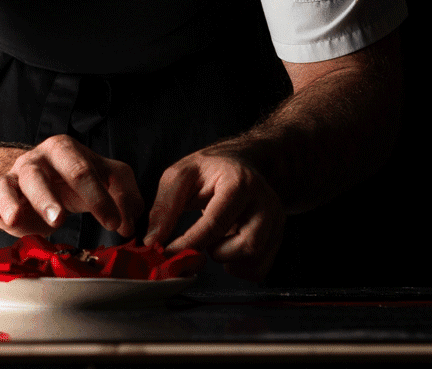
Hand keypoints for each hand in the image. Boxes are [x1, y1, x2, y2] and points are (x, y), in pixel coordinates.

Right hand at [0, 134, 144, 238]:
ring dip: (10, 202)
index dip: (99, 197)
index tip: (114, 223)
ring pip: (3, 185)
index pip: (80, 169)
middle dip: (46, 196)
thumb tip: (131, 221)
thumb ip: (124, 192)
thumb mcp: (104, 177)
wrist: (41, 178)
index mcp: (62, 150)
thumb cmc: (74, 179)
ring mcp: (10, 179)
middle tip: (59, 219)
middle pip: (35, 173)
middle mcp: (33, 162)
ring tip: (16, 220)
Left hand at [143, 149, 284, 280]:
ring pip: (254, 259)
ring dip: (226, 258)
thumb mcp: (181, 175)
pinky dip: (238, 267)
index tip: (169, 253)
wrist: (241, 162)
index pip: (216, 223)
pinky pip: (259, 269)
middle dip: (215, 250)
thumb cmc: (209, 169)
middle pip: (245, 245)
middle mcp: (265, 201)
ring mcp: (276, 219)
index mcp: (240, 182)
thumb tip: (152, 241)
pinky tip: (228, 246)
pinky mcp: (278, 235)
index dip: (190, 243)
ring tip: (215, 238)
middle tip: (199, 238)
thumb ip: (165, 206)